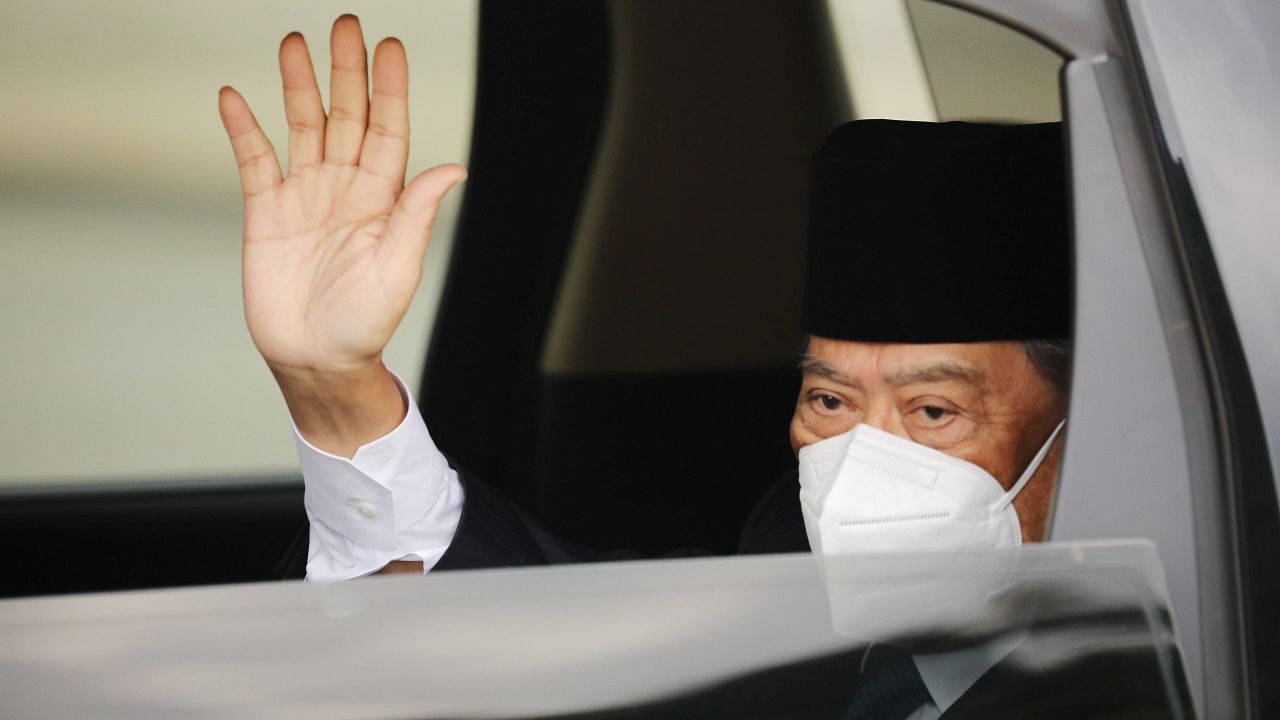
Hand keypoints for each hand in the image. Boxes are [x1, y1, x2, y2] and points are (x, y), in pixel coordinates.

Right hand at [218, 15, 463, 453]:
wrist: (316, 359)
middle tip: (346, 25)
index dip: (388, 88)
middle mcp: (345, 188)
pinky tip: (235, 96)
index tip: (387, 46)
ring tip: (295, 43)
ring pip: (302, 127)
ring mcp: (305, 196)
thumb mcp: (399, 266)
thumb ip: (417, 212)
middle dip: (347, 72)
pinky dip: (243, 128)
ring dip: (299, 86)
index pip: (388, 129)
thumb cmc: (366, 322)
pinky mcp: (266, 212)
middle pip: (346, 116)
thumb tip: (454, 168)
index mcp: (383, 198)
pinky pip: (253, 160)